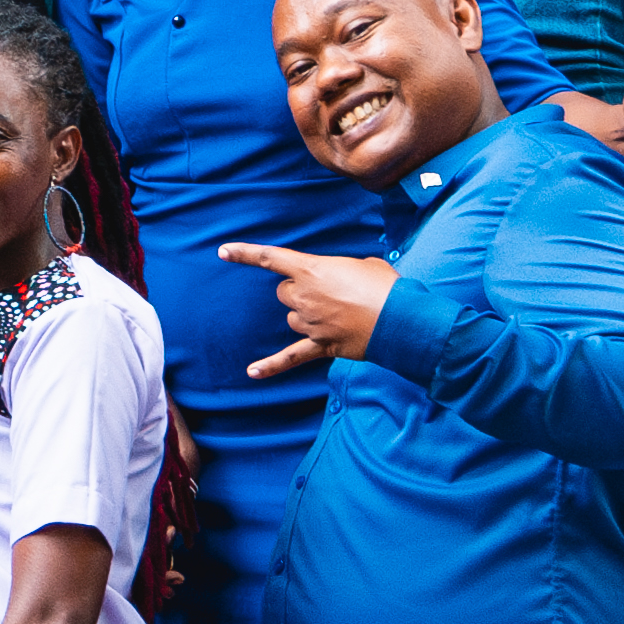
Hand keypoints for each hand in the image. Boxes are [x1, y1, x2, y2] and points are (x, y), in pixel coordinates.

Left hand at [224, 233, 395, 378]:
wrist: (401, 319)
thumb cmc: (386, 286)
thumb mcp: (364, 265)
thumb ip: (343, 271)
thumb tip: (345, 283)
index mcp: (312, 270)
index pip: (270, 259)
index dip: (245, 254)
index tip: (223, 251)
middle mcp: (305, 296)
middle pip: (284, 293)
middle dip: (300, 292)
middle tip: (328, 292)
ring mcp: (311, 323)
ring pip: (292, 320)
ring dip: (305, 316)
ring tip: (337, 314)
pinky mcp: (322, 346)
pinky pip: (290, 357)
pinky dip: (271, 365)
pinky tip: (253, 372)